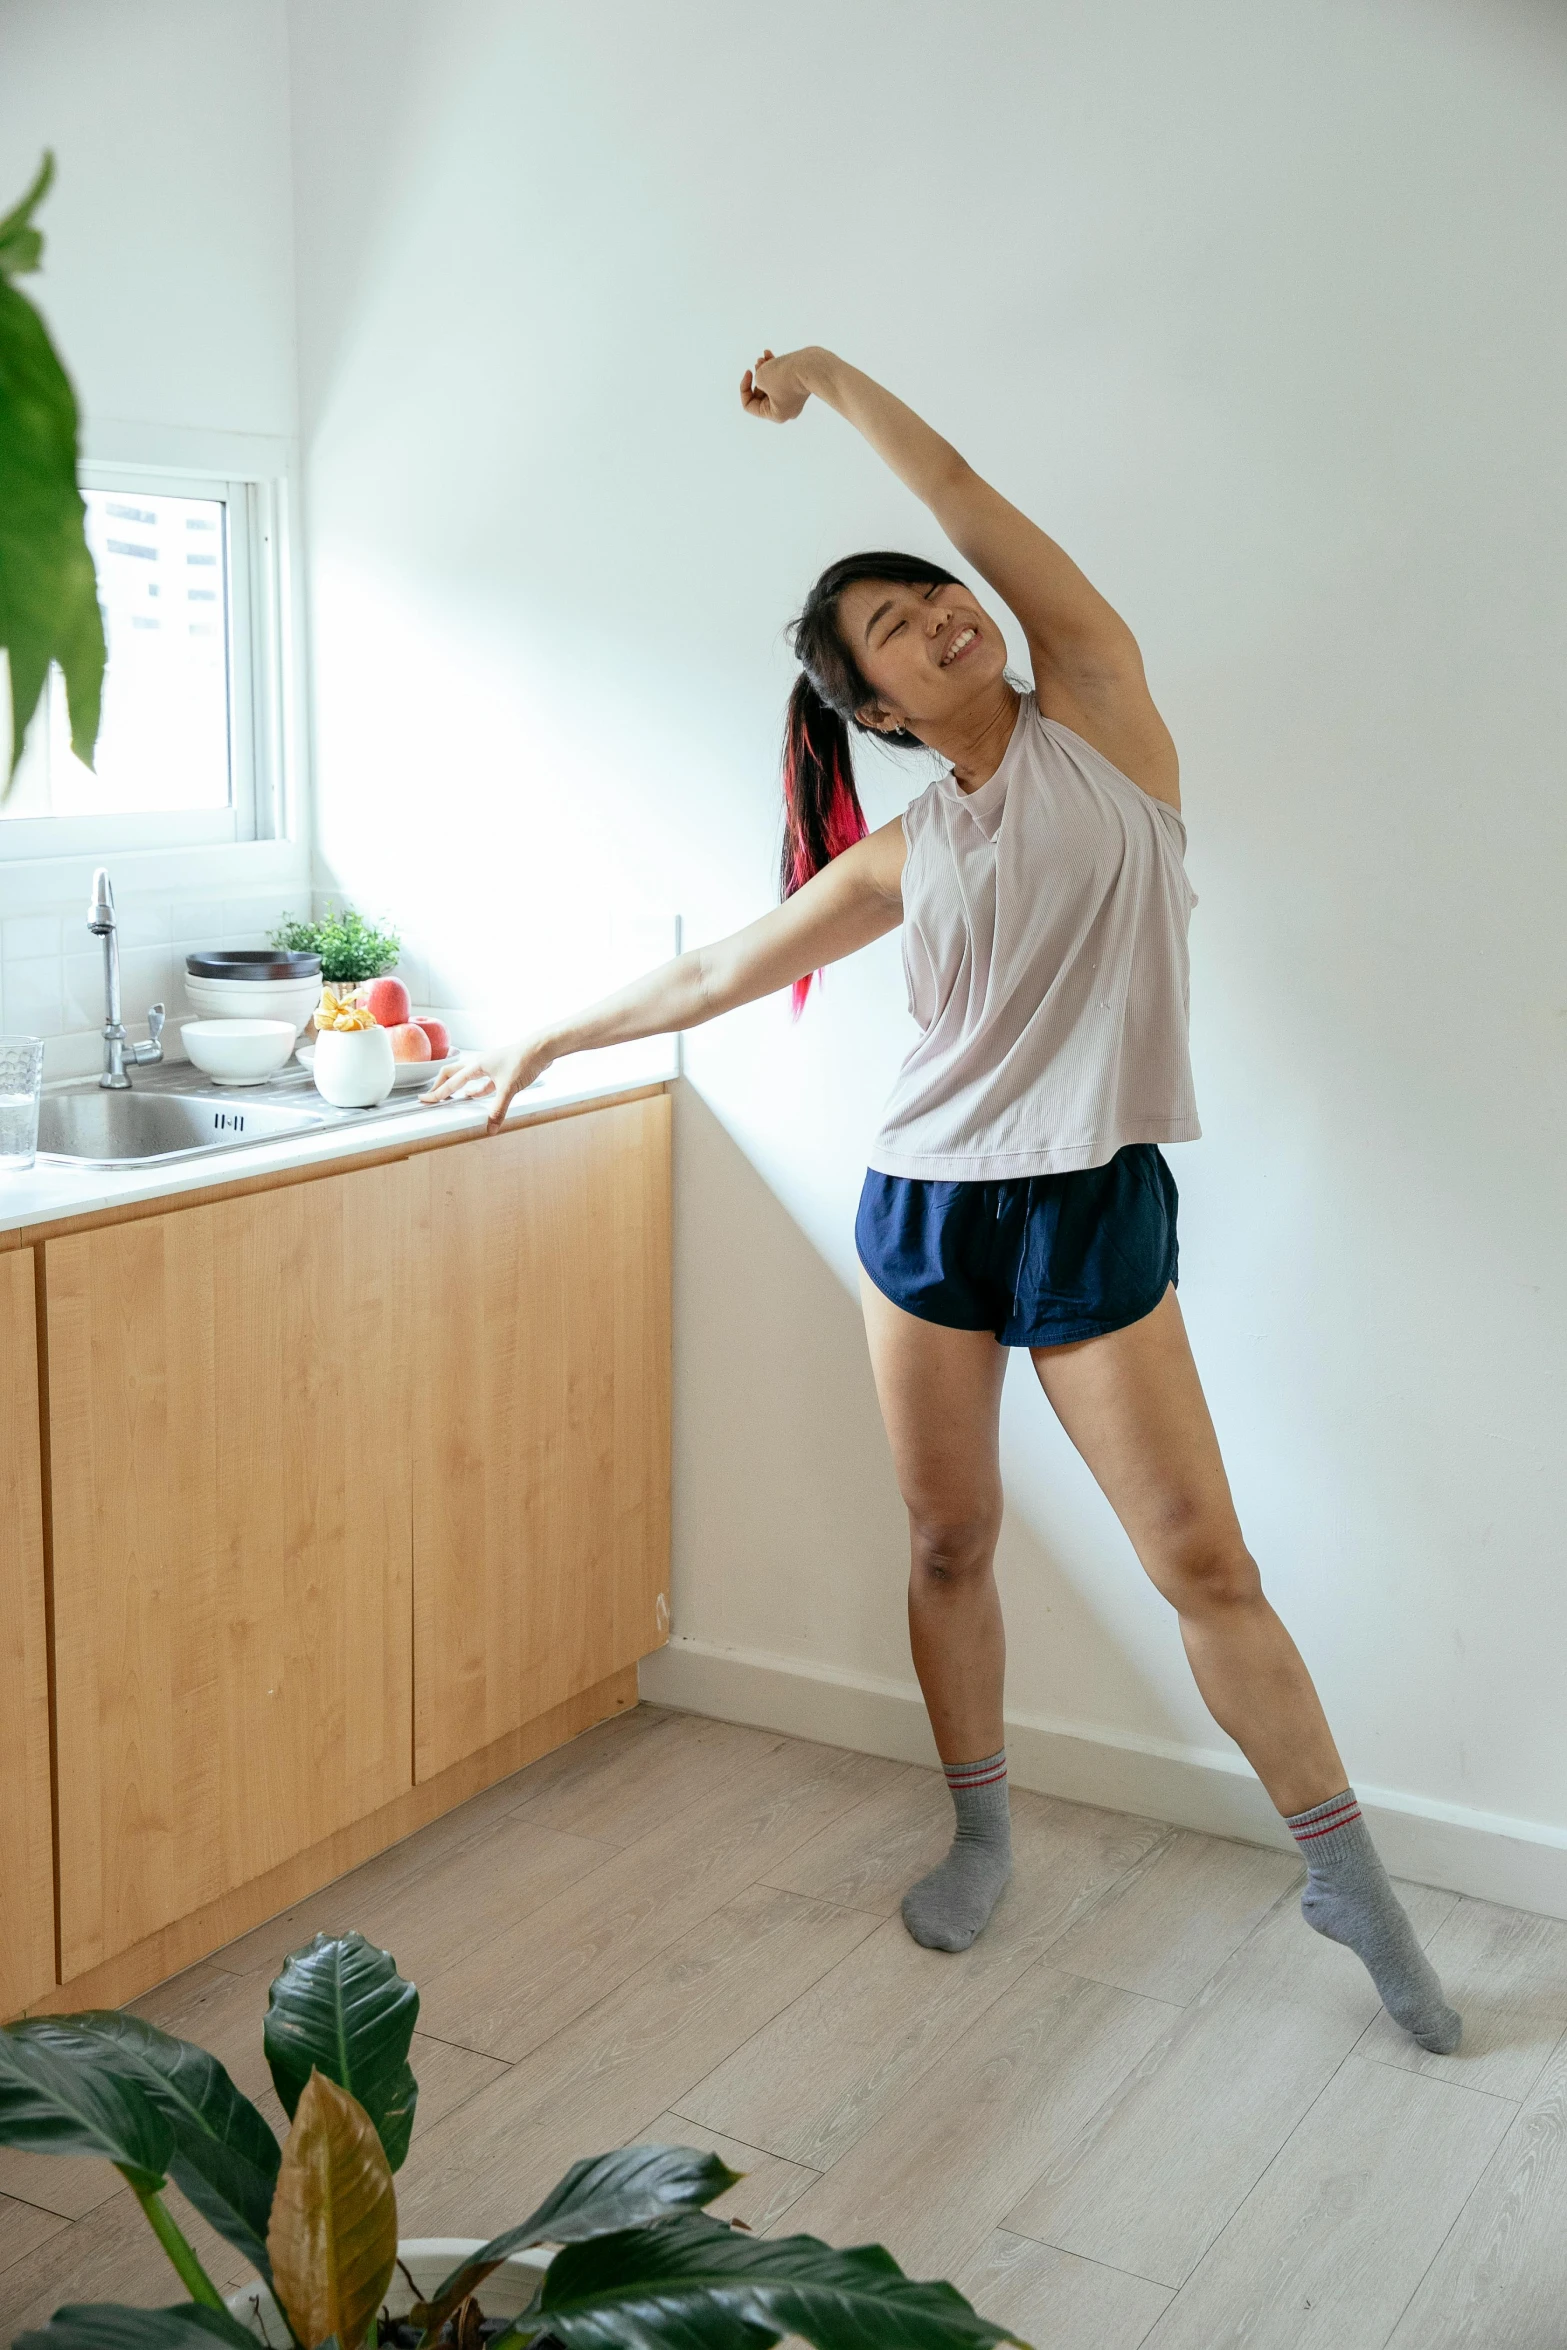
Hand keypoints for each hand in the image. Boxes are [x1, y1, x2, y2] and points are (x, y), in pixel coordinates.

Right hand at [420, 1032, 554, 1128]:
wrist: (541, 1049)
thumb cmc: (524, 1061)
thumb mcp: (509, 1088)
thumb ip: (498, 1109)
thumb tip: (490, 1128)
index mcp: (476, 1065)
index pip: (451, 1082)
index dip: (437, 1093)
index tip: (424, 1100)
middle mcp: (480, 1064)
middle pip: (452, 1074)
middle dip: (440, 1086)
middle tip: (432, 1096)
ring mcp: (490, 1067)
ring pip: (466, 1078)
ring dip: (456, 1087)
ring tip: (448, 1097)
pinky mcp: (500, 1072)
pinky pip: (482, 1083)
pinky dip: (475, 1090)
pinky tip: (472, 1096)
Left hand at [740, 346, 822, 423]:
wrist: (814, 366)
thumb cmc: (787, 375)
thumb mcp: (762, 377)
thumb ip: (757, 378)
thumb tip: (766, 376)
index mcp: (776, 415)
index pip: (749, 405)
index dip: (744, 387)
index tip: (749, 372)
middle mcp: (786, 410)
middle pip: (761, 394)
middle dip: (758, 375)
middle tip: (758, 362)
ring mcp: (793, 399)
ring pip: (771, 384)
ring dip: (765, 369)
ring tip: (763, 356)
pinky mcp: (799, 387)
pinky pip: (782, 379)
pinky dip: (775, 367)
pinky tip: (768, 353)